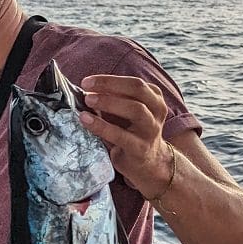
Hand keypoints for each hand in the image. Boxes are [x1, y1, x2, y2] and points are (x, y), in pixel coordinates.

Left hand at [79, 74, 173, 198]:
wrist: (148, 163)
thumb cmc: (131, 132)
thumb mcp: (126, 111)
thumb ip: (113, 98)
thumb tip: (87, 87)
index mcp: (154, 98)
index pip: (134, 82)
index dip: (110, 80)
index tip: (87, 81)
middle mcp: (156, 111)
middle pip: (137, 89)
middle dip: (109, 85)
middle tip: (86, 87)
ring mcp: (151, 130)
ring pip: (135, 109)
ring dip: (109, 102)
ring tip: (88, 100)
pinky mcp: (140, 148)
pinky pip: (120, 135)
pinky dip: (101, 125)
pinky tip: (86, 120)